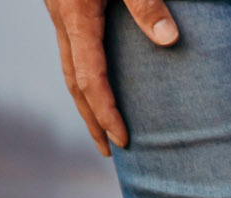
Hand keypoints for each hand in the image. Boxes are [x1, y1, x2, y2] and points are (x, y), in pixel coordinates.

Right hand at [43, 0, 179, 155]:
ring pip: (69, 66)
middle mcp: (62, 19)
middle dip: (91, 119)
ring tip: (101, 128)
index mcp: (76, 17)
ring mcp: (60, 13)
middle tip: (109, 151)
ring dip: (84, 101)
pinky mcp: (65, 6)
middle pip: (74, 81)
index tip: (122, 141)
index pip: (89, 77)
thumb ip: (146, 5)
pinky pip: (72, 50)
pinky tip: (98, 84)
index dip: (105, 113)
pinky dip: (83, 75)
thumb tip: (169, 39)